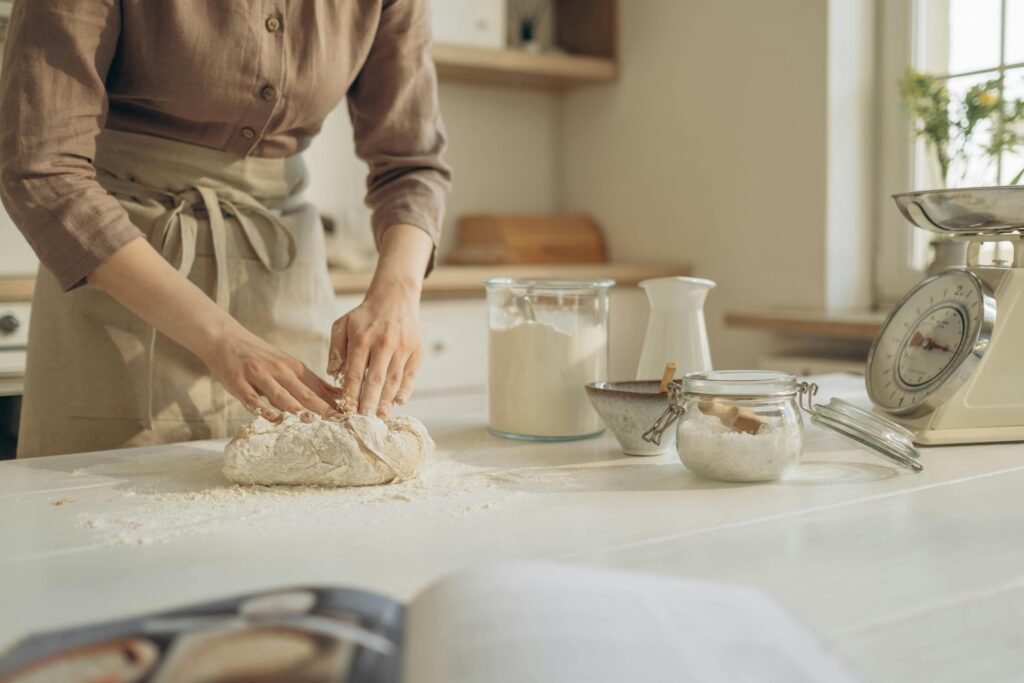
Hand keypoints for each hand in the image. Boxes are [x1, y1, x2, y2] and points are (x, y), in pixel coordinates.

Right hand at [201, 326, 339, 419]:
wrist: (226, 339)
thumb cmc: (260, 357)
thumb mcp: (288, 365)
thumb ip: (310, 383)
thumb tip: (338, 397)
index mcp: (295, 368)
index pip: (319, 388)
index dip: (335, 403)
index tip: (350, 416)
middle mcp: (280, 370)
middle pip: (305, 393)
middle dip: (323, 409)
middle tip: (339, 423)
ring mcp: (259, 376)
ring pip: (281, 394)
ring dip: (297, 408)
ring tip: (311, 421)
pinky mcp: (239, 382)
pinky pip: (252, 398)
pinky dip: (263, 408)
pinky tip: (272, 418)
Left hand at [328, 281, 421, 417]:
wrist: (395, 298)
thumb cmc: (364, 316)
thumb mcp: (342, 325)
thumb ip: (335, 349)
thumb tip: (333, 375)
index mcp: (362, 339)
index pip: (355, 374)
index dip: (351, 395)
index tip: (347, 412)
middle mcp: (384, 344)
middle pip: (375, 381)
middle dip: (369, 404)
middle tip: (364, 422)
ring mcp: (402, 348)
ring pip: (394, 381)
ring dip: (387, 401)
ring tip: (380, 417)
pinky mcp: (416, 351)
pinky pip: (410, 376)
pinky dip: (405, 391)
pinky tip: (398, 402)